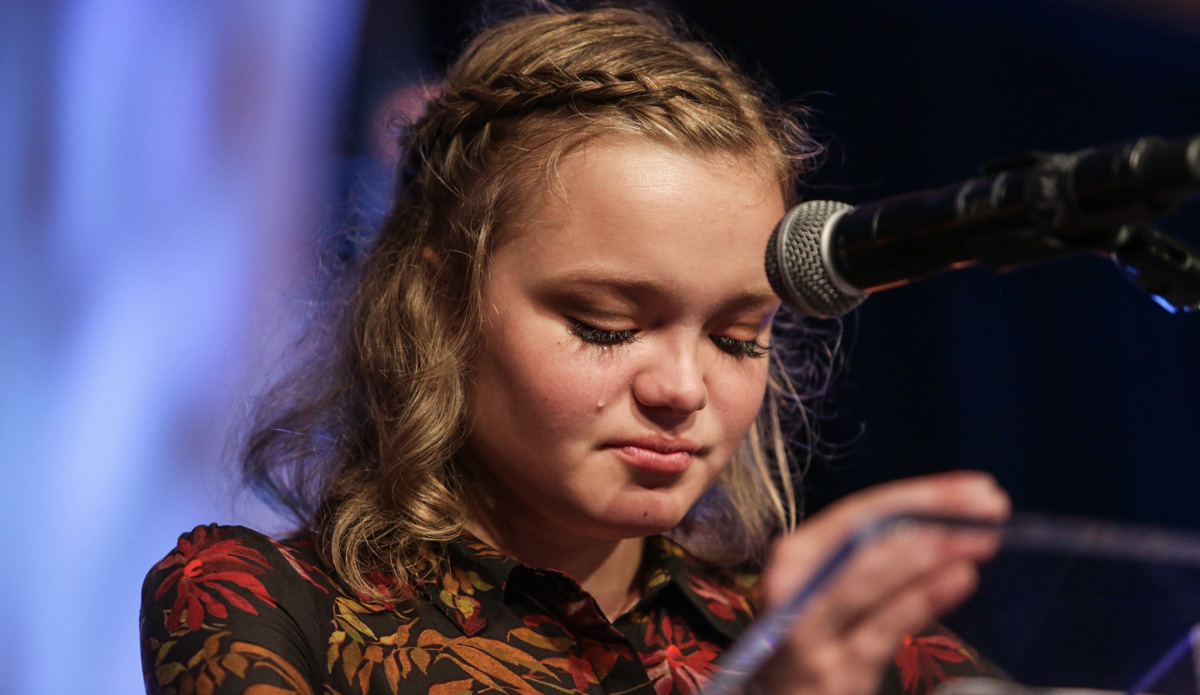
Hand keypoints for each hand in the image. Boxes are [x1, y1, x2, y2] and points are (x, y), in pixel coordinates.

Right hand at [755, 472, 1009, 694]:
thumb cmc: (812, 644)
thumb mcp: (827, 594)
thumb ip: (867, 561)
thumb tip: (944, 524)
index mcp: (794, 557)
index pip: (860, 513)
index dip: (920, 496)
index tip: (975, 488)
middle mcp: (793, 586)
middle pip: (864, 536)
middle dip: (930, 513)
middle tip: (989, 504)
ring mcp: (810, 632)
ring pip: (868, 576)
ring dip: (930, 549)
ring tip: (982, 537)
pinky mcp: (835, 671)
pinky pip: (882, 628)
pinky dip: (921, 597)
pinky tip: (959, 578)